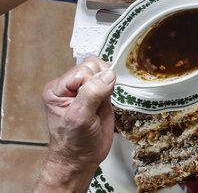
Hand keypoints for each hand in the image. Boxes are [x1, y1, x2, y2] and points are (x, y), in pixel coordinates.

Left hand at [36, 57, 114, 191]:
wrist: (80, 159)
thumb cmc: (73, 143)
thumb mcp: (79, 118)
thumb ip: (91, 94)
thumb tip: (108, 74)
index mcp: (57, 89)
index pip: (82, 70)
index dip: (92, 82)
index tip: (93, 101)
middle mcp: (69, 87)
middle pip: (93, 66)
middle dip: (101, 81)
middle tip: (98, 103)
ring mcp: (84, 90)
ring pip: (102, 70)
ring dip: (108, 84)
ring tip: (101, 103)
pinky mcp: (98, 95)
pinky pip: (109, 80)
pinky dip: (113, 87)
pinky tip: (107, 101)